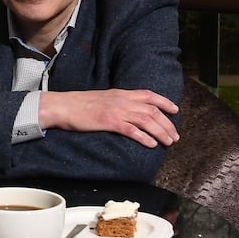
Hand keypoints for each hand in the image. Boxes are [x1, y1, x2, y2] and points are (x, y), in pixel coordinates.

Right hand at [39, 89, 179, 147]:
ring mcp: (116, 111)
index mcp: (121, 93)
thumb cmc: (79, 104)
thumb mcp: (102, 98)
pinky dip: (144, 137)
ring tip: (169, 142)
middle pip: (153, 111)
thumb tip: (128, 110)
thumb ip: (117, 102)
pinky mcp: (109, 122)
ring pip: (146, 120)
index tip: (175, 110)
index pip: (149, 95)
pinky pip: (131, 130)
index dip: (165, 102)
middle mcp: (122, 100)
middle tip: (175, 136)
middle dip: (167, 124)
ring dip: (161, 132)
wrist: (62, 106)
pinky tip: (151, 144)